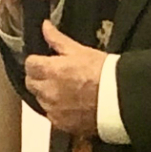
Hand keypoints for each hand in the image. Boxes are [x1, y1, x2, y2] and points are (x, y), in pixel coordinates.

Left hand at [24, 20, 106, 137]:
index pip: (29, 64)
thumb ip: (58, 39)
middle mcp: (48, 92)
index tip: (44, 61)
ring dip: (47, 94)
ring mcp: (54, 110)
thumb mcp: (80, 51)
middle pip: (31, 83)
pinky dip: (56, 110)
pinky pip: (51, 115)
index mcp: (50, 71)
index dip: (36, 61)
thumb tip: (45, 26)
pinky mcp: (62, 125)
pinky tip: (70, 104)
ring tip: (65, 90)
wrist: (121, 100)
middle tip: (53, 74)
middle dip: (38, 77)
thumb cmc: (104, 73)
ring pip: (39, 100)